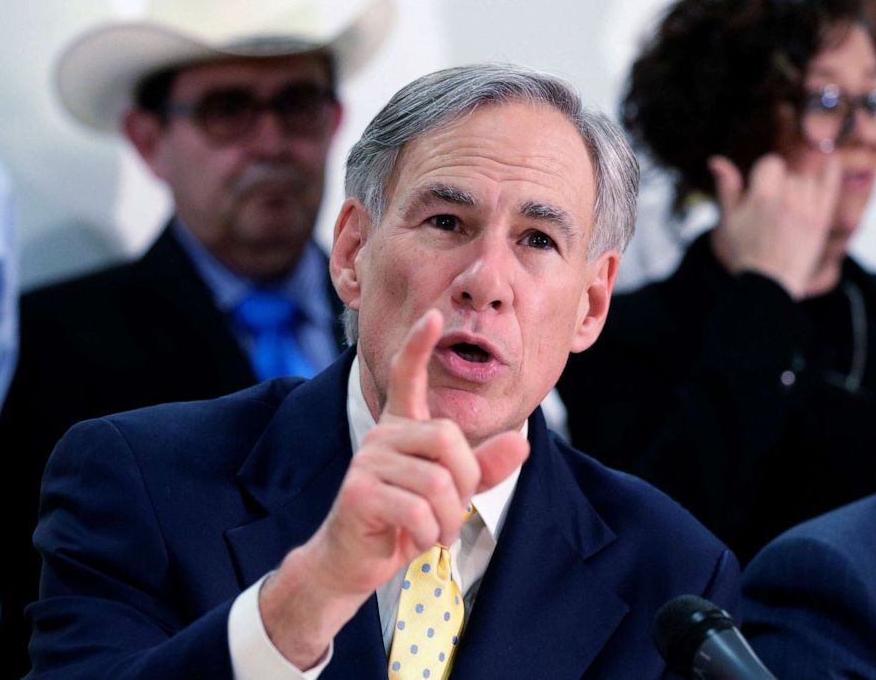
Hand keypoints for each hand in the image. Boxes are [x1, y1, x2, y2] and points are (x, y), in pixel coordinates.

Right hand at [259, 310, 528, 667]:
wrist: (353, 561)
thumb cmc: (403, 521)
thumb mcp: (451, 494)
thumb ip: (485, 468)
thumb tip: (522, 441)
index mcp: (401, 427)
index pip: (405, 375)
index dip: (418, 346)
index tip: (432, 315)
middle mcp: (382, 435)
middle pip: (446, 437)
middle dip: (464, 480)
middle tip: (453, 508)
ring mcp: (367, 461)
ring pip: (436, 480)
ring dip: (448, 517)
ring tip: (435, 531)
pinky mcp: (359, 492)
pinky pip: (418, 509)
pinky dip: (429, 532)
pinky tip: (418, 539)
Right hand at [708, 154, 841, 298]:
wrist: (769, 282)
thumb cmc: (744, 251)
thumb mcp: (728, 219)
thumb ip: (726, 187)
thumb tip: (715, 160)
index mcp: (762, 197)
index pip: (771, 162)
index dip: (764, 173)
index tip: (759, 189)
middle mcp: (787, 199)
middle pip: (790, 173)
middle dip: (781, 184)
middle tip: (772, 208)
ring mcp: (807, 209)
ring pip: (807, 179)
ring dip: (799, 186)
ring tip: (789, 207)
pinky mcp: (821, 219)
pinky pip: (831, 186)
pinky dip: (832, 171)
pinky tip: (831, 161)